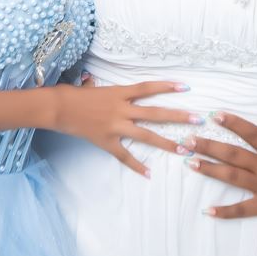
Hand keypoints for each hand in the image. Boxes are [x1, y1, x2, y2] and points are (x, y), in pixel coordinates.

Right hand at [53, 80, 200, 177]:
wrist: (58, 108)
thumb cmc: (75, 95)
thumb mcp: (94, 87)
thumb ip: (104, 89)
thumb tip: (97, 81)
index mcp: (120, 92)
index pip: (148, 88)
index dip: (166, 87)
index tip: (186, 88)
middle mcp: (121, 108)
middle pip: (155, 112)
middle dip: (178, 116)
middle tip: (198, 119)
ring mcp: (115, 126)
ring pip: (146, 135)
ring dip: (167, 143)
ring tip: (184, 149)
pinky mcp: (107, 141)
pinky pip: (124, 155)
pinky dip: (136, 165)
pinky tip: (148, 174)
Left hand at [184, 108, 256, 221]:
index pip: (251, 133)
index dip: (233, 123)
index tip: (215, 115)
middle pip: (233, 154)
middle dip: (209, 146)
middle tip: (188, 140)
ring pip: (232, 177)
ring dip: (210, 170)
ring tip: (190, 163)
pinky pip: (242, 209)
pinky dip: (225, 212)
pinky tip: (207, 210)